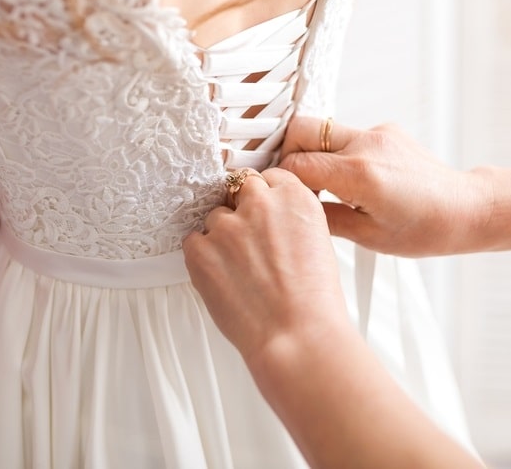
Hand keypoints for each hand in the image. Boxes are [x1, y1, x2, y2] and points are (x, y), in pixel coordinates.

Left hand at [182, 168, 351, 364]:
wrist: (297, 334)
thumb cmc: (313, 300)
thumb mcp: (317, 241)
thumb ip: (290, 219)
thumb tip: (272, 219)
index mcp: (294, 198)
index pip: (269, 177)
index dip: (265, 198)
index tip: (264, 214)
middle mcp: (260, 203)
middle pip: (240, 188)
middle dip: (242, 209)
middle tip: (249, 239)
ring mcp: (227, 225)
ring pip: (216, 217)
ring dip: (222, 236)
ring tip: (239, 270)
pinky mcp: (201, 249)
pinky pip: (193, 241)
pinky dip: (202, 257)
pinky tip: (222, 278)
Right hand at [279, 117, 492, 256]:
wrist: (466, 209)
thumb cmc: (425, 230)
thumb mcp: (367, 236)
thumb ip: (323, 218)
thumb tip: (292, 209)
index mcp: (359, 174)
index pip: (295, 165)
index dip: (283, 182)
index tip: (286, 198)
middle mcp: (367, 144)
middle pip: (301, 130)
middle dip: (288, 154)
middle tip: (296, 183)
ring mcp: (378, 133)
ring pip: (323, 130)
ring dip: (315, 154)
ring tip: (327, 186)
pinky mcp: (386, 131)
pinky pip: (348, 135)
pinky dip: (340, 154)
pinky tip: (355, 180)